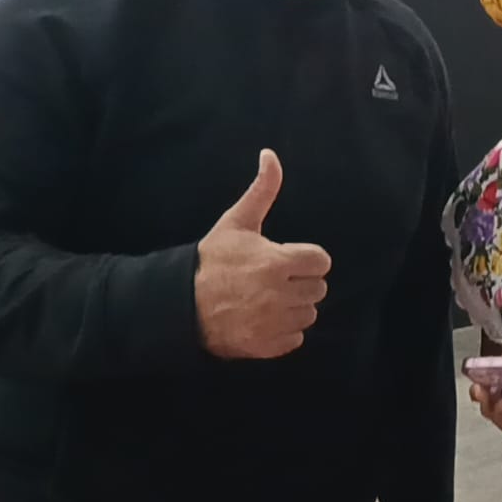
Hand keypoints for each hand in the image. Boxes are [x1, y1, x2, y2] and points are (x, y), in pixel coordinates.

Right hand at [195, 150, 331, 358]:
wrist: (179, 304)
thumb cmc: (212, 260)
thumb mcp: (237, 222)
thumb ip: (262, 190)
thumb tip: (270, 154)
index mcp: (276, 263)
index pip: (321, 261)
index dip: (306, 258)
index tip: (288, 258)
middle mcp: (279, 295)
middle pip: (318, 289)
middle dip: (301, 281)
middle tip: (275, 278)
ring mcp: (273, 323)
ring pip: (309, 315)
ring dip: (295, 306)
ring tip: (269, 297)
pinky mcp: (266, 346)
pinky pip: (296, 339)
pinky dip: (284, 332)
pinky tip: (264, 318)